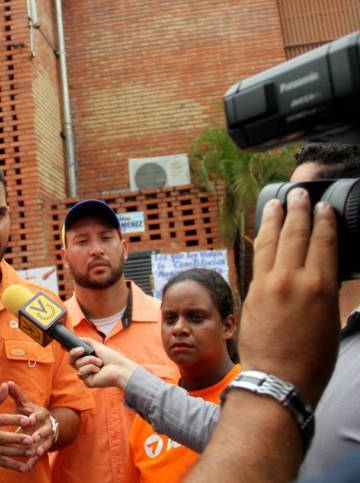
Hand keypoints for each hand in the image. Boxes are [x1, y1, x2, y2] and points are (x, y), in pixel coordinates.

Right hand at [0, 382, 35, 471]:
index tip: (27, 419)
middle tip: (31, 439)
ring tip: (33, 451)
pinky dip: (14, 466)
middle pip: (3, 438)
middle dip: (17, 439)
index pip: (2, 419)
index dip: (14, 420)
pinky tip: (25, 467)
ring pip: (5, 452)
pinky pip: (3, 463)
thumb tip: (7, 384)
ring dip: (19, 453)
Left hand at [7, 381, 51, 461]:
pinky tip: (26, 468)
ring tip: (34, 453)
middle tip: (32, 438)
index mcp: (42, 413)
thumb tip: (8, 382)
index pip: (39, 415)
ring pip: (44, 444)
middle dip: (39, 434)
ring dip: (39, 448)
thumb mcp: (24, 404)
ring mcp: (47, 438)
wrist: (47, 426)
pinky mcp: (43, 449)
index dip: (34, 417)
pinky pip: (39, 457)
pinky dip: (33, 462)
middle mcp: (47, 426)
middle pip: (45, 430)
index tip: (29, 419)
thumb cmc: (30, 413)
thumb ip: (17, 395)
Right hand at [69, 338, 137, 389]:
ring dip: (90, 360)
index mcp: (87, 360)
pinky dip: (91, 368)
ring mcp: (86, 375)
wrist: (119, 367)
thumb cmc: (111, 357)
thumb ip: (86, 341)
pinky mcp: (87, 382)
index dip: (69, 351)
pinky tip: (99, 370)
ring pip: (77, 364)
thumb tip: (77, 338)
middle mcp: (86, 368)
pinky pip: (82, 372)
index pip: (74, 356)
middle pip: (70, 361)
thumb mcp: (97, 346)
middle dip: (74, 353)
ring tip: (100, 363)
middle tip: (82, 350)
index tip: (63, 345)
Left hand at [240, 189, 338, 404]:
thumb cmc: (312, 358)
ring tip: (277, 202)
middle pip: (295, 234)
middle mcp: (292, 280)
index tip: (322, 205)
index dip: (323, 220)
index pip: (322, 242)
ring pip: (270, 241)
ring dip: (274, 219)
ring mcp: (268, 284)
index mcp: (319, 287)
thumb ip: (324, 292)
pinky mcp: (251, 291)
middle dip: (297, 210)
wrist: (277, 378)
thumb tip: (321, 274)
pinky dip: (260, 240)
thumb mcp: (330, 321)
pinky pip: (257, 257)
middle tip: (299, 193)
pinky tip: (262, 231)